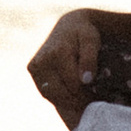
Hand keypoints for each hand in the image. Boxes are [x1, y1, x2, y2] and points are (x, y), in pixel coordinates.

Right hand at [26, 9, 113, 128]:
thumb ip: (89, 59)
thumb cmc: (84, 33)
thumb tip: (85, 80)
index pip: (73, 85)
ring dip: (66, 102)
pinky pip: (45, 91)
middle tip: (91, 105)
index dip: (86, 95)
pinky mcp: (32, 70)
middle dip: (77, 101)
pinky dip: (58, 98)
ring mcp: (34, 66)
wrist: (68, 25)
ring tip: (82, 102)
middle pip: (60, 93)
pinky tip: (71, 97)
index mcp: (57, 53)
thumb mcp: (91, 41)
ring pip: (50, 95)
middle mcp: (41, 60)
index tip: (98, 100)